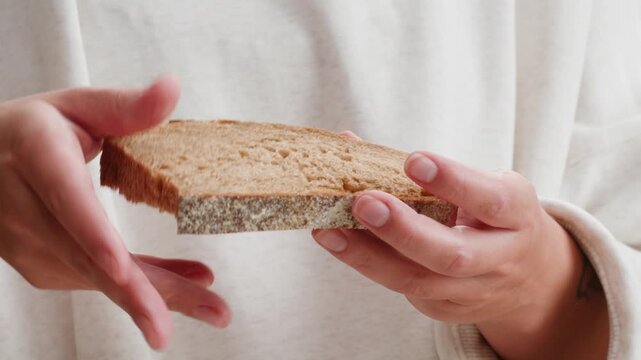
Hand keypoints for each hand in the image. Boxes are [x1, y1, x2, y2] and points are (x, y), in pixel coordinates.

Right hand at [0, 77, 229, 349]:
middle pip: (86, 257)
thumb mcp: (77, 106)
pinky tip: (183, 289)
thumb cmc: (34, 130)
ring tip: (211, 308)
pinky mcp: (41, 266)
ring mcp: (28, 245)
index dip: (93, 235)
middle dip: (137, 294)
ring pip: (96, 280)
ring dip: (153, 299)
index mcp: (35, 156)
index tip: (121, 269)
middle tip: (172, 326)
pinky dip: (142, 289)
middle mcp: (24, 209)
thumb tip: (173, 87)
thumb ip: (125, 106)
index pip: (65, 199)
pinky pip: (97, 282)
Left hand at [313, 150, 608, 358]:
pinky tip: (338, 242)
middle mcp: (501, 259)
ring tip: (329, 229)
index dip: (453, 181)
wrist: (528, 275)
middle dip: (404, 230)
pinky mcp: (447, 308)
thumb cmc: (493, 215)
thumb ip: (430, 169)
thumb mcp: (483, 184)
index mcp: (516, 215)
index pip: (490, 200)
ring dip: (368, 256)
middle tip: (364, 202)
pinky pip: (404, 289)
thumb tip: (352, 143)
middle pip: (452, 255)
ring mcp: (474, 291)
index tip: (414, 159)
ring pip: (419, 281)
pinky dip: (367, 263)